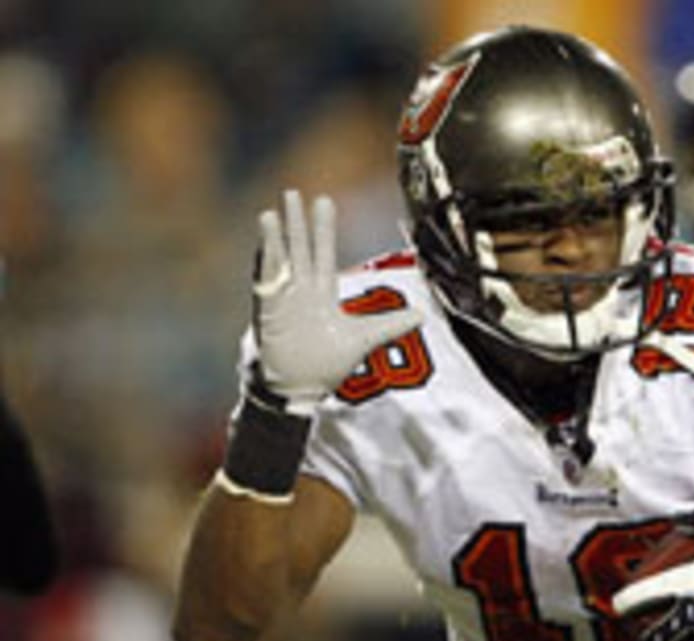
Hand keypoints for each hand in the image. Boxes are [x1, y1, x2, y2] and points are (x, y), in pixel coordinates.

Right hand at [253, 190, 422, 414]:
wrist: (302, 388)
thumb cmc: (328, 364)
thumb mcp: (365, 339)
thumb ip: (391, 325)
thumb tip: (423, 315)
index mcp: (322, 293)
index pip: (323, 252)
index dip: (323, 228)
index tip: (324, 201)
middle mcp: (301, 291)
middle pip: (300, 249)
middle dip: (298, 223)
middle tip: (294, 193)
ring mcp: (283, 300)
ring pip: (280, 261)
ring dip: (276, 238)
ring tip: (272, 213)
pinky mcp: (269, 313)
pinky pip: (265, 284)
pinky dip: (264, 265)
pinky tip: (263, 246)